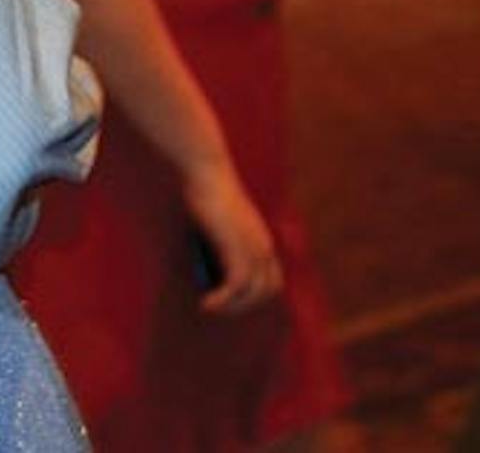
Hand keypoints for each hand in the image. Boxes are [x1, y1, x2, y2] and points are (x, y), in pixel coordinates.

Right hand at [183, 161, 281, 316]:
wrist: (206, 171)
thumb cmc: (206, 191)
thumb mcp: (218, 223)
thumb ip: (220, 245)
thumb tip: (209, 273)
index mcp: (262, 239)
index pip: (273, 279)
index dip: (256, 295)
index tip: (232, 300)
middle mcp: (263, 246)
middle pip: (268, 291)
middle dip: (244, 305)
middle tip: (219, 308)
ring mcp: (252, 247)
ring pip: (253, 293)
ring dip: (232, 307)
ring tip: (210, 307)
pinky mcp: (237, 247)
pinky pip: (236, 286)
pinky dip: (222, 300)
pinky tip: (205, 303)